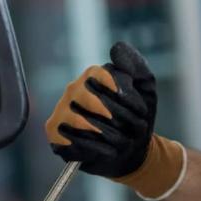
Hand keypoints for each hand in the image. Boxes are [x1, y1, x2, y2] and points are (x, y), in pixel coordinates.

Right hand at [45, 42, 184, 199]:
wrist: (131, 152)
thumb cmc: (136, 119)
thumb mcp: (145, 90)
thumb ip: (136, 66)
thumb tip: (115, 48)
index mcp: (93, 75)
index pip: (105, 77)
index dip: (126, 96)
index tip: (141, 111)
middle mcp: (74, 89)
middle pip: (93, 99)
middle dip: (120, 118)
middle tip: (135, 130)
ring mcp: (61, 109)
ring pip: (82, 120)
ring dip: (110, 135)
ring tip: (124, 143)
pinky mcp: (55, 131)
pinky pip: (70, 138)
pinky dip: (94, 147)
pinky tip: (109, 151)